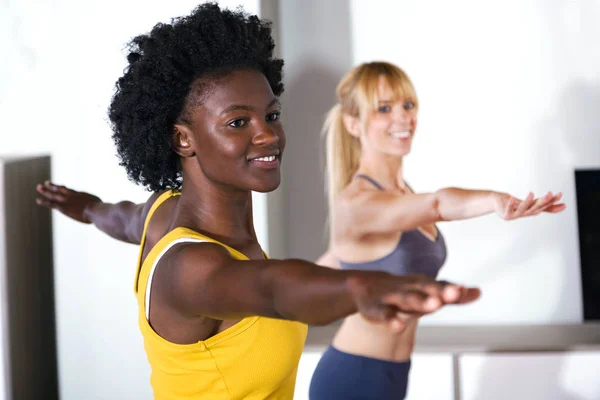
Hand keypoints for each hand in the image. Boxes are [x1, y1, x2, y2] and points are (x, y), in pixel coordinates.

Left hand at [36, 181, 101, 223]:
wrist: (96, 211)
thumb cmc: (102, 210)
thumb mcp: (102, 206)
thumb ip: (100, 207)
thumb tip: (107, 211)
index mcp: (81, 195)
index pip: (70, 191)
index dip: (63, 188)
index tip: (59, 186)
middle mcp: (72, 195)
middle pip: (60, 189)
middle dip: (52, 186)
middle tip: (45, 183)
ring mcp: (67, 200)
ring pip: (53, 194)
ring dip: (45, 190)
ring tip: (39, 187)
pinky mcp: (63, 207)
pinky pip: (51, 203)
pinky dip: (44, 201)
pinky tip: (38, 200)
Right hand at [347, 274, 479, 332]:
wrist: (364, 285)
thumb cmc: (402, 290)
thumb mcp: (426, 291)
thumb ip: (451, 294)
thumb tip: (478, 292)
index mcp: (422, 284)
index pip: (441, 286)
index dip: (453, 289)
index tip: (468, 291)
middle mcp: (410, 288)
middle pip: (427, 290)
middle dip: (441, 291)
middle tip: (455, 292)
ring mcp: (393, 298)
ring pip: (408, 300)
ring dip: (421, 301)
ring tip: (434, 305)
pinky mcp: (378, 309)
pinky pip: (385, 314)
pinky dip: (392, 320)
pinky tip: (399, 326)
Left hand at [492, 191, 565, 220]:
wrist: (498, 205)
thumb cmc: (517, 204)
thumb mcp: (533, 204)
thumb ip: (548, 206)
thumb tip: (565, 206)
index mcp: (532, 210)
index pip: (544, 205)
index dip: (552, 200)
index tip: (560, 194)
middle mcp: (525, 213)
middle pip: (535, 208)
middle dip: (543, 201)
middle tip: (550, 193)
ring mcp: (515, 214)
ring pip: (523, 208)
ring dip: (527, 201)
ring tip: (531, 193)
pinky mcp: (505, 214)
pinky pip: (508, 208)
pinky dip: (510, 204)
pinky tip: (512, 198)